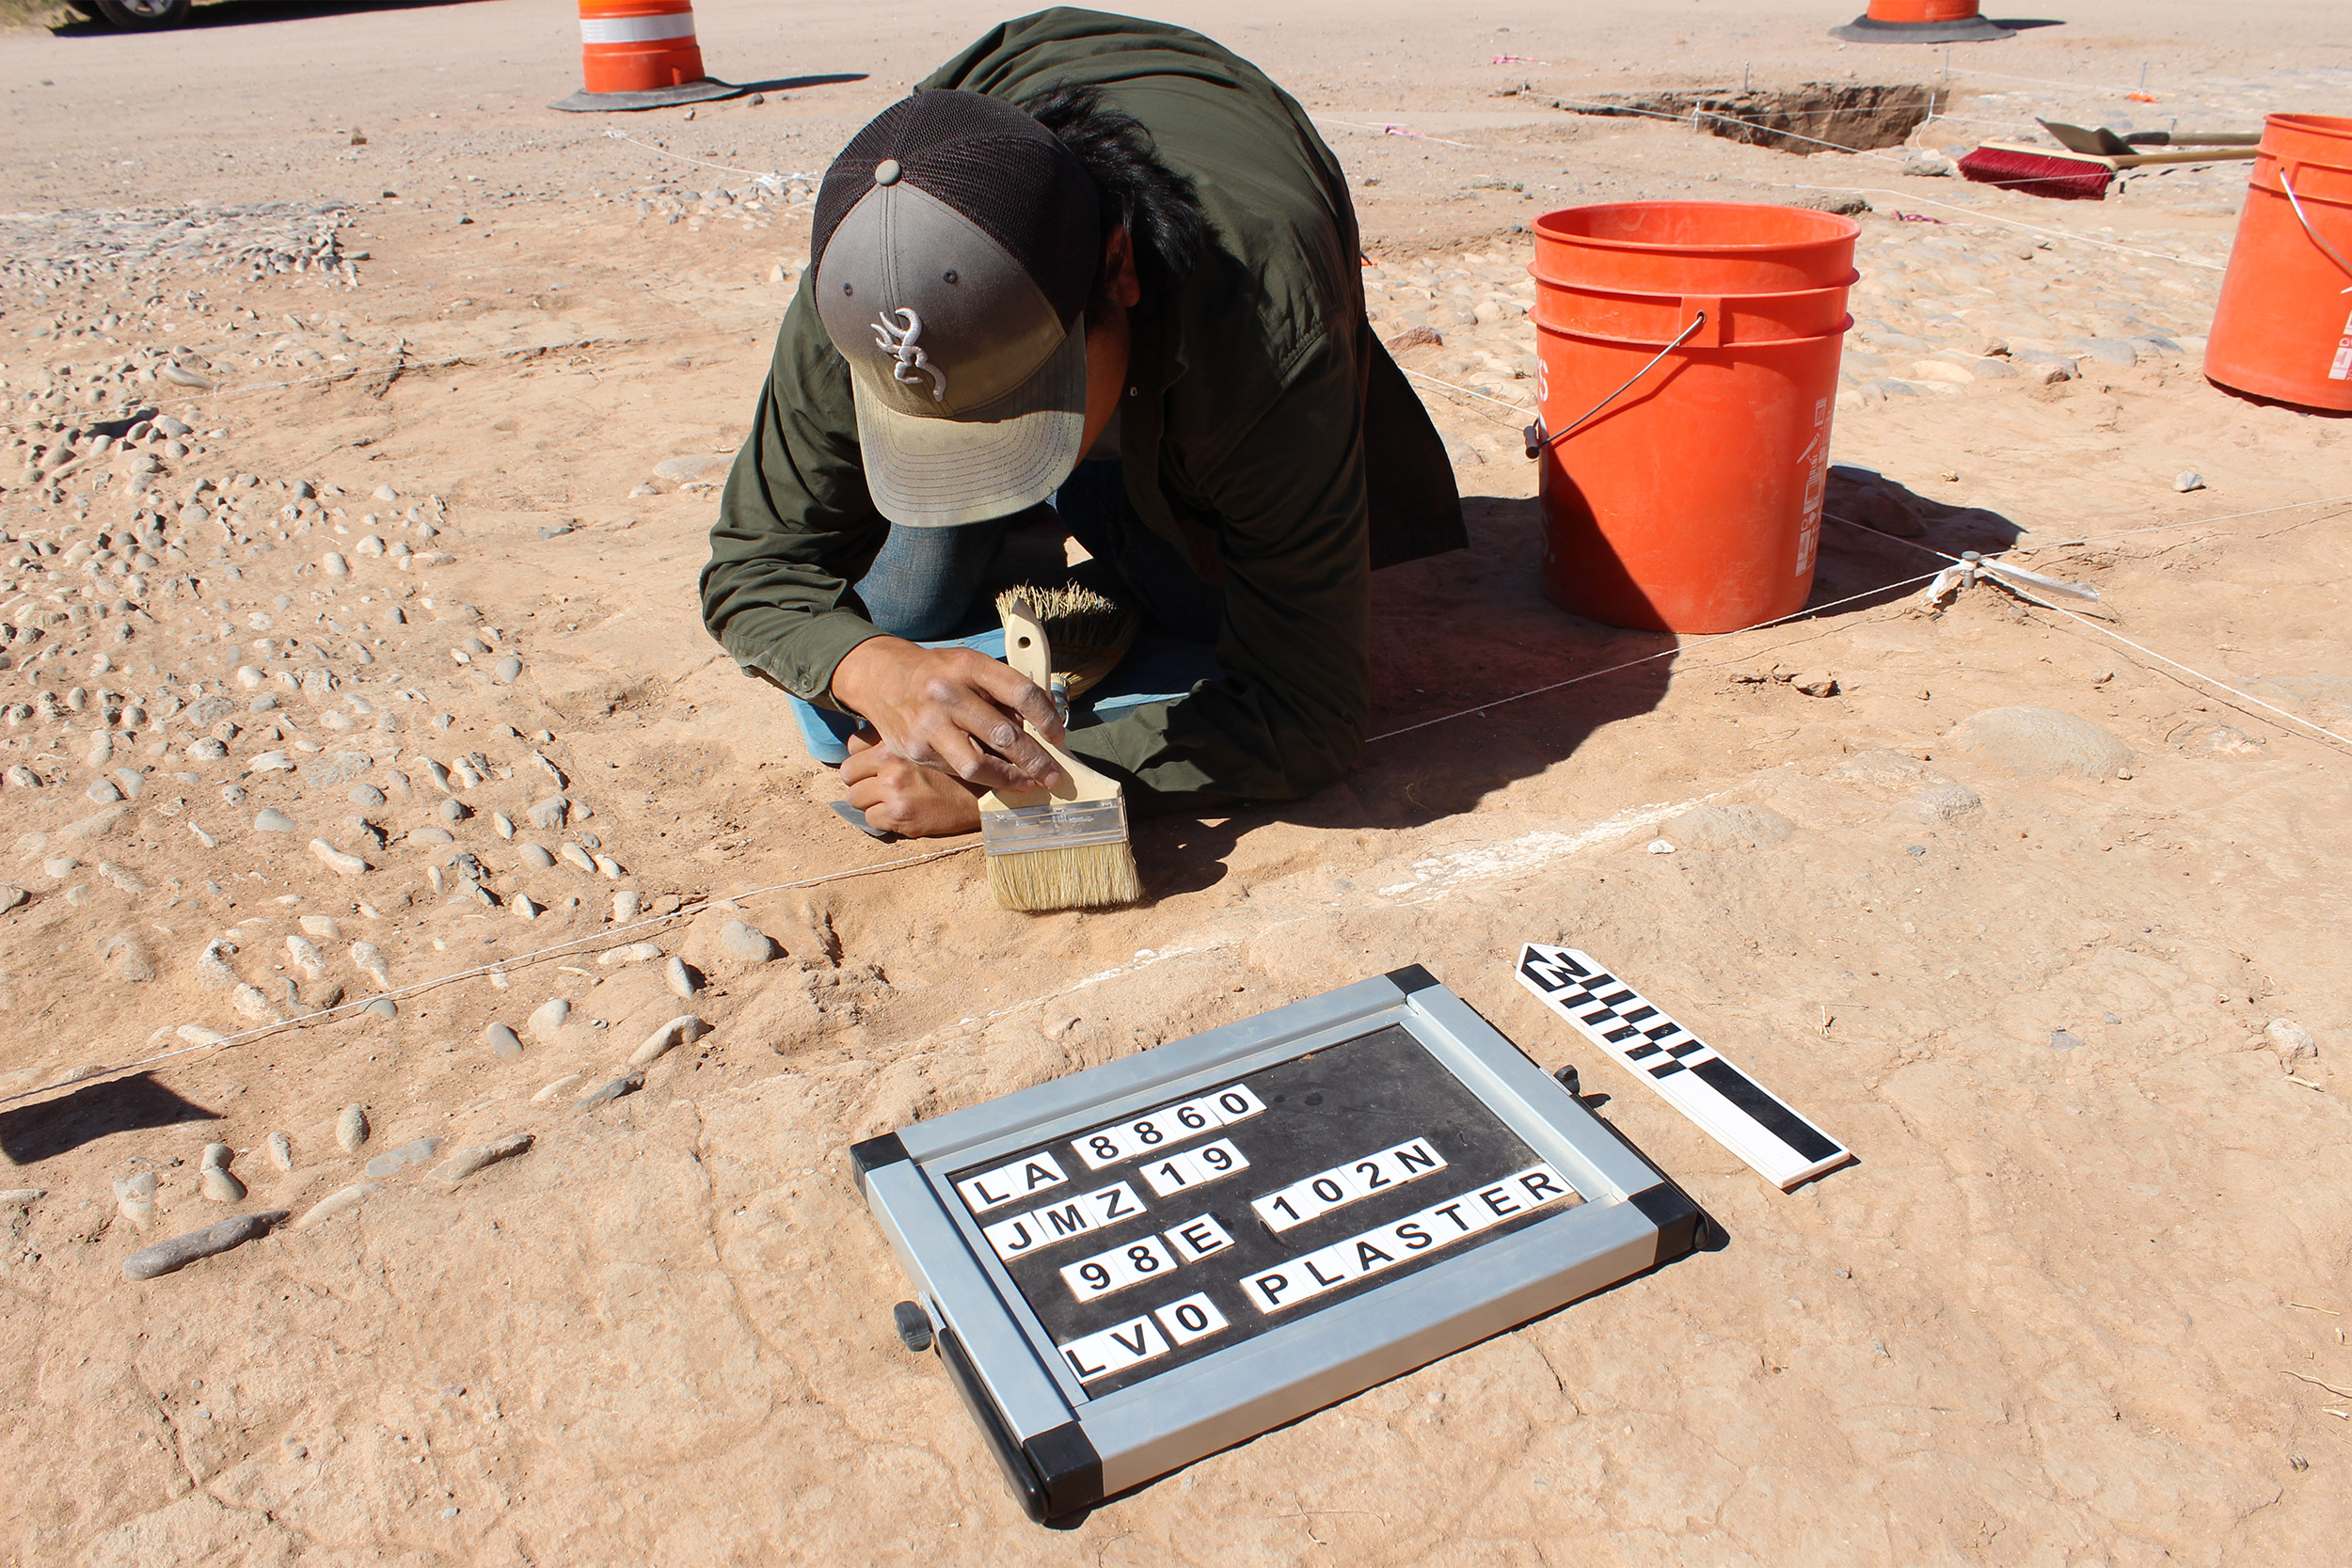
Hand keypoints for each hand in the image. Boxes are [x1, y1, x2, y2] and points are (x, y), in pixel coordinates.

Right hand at [829, 636, 1065, 793]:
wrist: (884, 679)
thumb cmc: (940, 674)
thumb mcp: (971, 667)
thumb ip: (1002, 692)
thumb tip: (1041, 727)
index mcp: (970, 666)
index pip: (1020, 693)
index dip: (1046, 718)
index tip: (1058, 736)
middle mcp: (948, 693)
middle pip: (1004, 734)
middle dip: (1035, 760)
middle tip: (1053, 775)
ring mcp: (929, 723)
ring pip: (978, 764)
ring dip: (1010, 778)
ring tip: (1028, 783)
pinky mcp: (916, 749)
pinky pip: (957, 770)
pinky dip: (982, 777)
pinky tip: (997, 779)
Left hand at [842, 730, 984, 836]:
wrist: (984, 795)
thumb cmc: (957, 767)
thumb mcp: (929, 740)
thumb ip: (899, 739)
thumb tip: (866, 743)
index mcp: (896, 740)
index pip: (853, 744)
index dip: (863, 756)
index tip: (874, 765)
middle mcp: (891, 762)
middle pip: (848, 773)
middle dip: (861, 781)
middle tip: (880, 787)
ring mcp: (894, 789)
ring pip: (855, 799)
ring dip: (870, 802)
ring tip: (892, 801)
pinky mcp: (900, 815)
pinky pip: (871, 820)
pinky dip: (883, 821)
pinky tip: (903, 814)